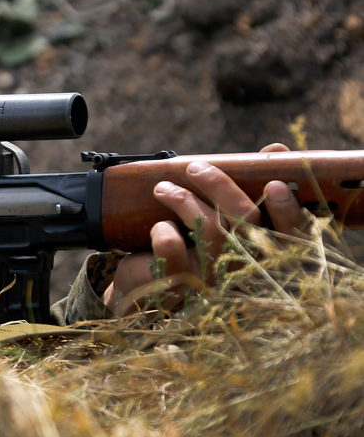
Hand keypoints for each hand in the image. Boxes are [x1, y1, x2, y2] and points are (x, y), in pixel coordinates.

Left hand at [103, 143, 308, 313]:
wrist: (144, 281)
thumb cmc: (188, 243)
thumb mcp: (216, 215)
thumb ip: (247, 185)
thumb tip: (277, 149)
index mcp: (261, 253)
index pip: (292, 237)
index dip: (288, 212)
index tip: (274, 184)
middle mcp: (243, 270)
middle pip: (248, 224)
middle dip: (221, 187)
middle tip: (195, 168)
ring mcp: (211, 282)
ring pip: (212, 231)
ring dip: (184, 200)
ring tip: (163, 188)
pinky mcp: (177, 288)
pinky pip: (175, 252)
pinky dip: (165, 232)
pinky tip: (159, 226)